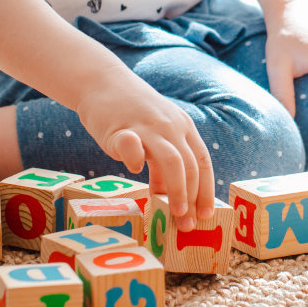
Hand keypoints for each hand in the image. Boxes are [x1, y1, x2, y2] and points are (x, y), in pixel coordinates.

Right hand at [75, 67, 213, 230]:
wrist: (101, 82)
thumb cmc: (130, 114)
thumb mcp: (155, 136)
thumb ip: (163, 165)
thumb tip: (171, 201)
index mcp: (183, 128)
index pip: (203, 163)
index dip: (206, 190)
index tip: (206, 215)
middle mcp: (171, 126)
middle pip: (191, 166)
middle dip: (192, 199)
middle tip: (186, 224)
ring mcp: (147, 126)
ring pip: (173, 160)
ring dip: (177, 190)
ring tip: (174, 212)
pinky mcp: (121, 128)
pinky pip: (132, 146)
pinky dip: (136, 161)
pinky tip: (134, 171)